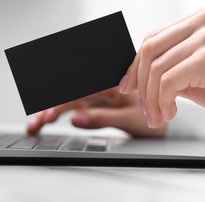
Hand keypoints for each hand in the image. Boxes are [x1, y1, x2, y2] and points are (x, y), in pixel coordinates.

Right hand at [27, 87, 165, 137]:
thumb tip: (74, 119)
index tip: (48, 112)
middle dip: (53, 106)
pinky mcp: (98, 103)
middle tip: (39, 122)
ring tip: (37, 124)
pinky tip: (47, 120)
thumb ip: (101, 118)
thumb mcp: (129, 119)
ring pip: (71, 100)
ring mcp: (100, 94)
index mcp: (113, 81)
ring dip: (53, 111)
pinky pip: (77, 107)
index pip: (81, 86)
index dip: (62, 98)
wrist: (168, 119)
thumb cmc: (156, 114)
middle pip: (72, 92)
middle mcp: (104, 84)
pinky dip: (62, 114)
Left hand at [118, 6, 204, 134]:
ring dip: (151, 98)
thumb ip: (166, 64)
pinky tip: (171, 113)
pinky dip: (163, 102)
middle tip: (144, 108)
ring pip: (156, 68)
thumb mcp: (192, 69)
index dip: (135, 64)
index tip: (128, 86)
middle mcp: (204, 21)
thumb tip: (130, 75)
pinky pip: (167, 81)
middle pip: (150, 49)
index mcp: (201, 17)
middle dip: (140, 83)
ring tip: (158, 116)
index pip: (153, 37)